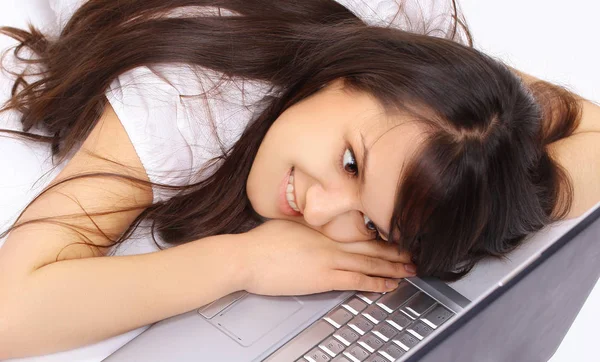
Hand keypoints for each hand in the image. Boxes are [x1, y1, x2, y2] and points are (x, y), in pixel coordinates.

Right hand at [235, 219, 415, 295]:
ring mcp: (328, 259)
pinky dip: (375, 283)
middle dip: (395, 251)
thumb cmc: (260, 243)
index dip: (380, 235)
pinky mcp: (323, 278)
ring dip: (393, 267)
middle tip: (415, 253)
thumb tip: (316, 227)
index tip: (395, 236)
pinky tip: (389, 285)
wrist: (247, 257)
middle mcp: (330, 241)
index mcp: (322, 228)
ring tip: (411, 270)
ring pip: (369, 262)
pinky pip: (357, 280)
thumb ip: (307, 227)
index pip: (358, 232)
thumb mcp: (287, 225)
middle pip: (370, 245)